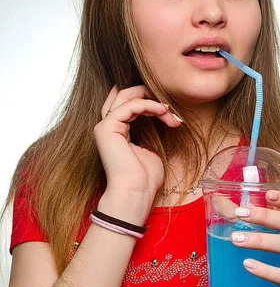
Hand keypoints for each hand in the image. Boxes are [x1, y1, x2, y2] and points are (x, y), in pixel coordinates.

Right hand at [94, 84, 181, 200]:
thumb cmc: (145, 178)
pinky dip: (148, 104)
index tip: (169, 109)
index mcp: (117, 131)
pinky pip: (129, 105)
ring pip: (126, 95)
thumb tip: (164, 113)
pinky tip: (162, 111)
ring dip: (152, 100)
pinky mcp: (107, 128)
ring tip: (169, 111)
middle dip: (148, 94)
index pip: (127, 102)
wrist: (135, 193)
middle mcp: (107, 126)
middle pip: (125, 94)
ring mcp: (105, 126)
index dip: (147, 98)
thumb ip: (150, 129)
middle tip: (169, 104)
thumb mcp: (151, 147)